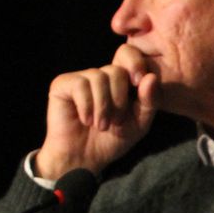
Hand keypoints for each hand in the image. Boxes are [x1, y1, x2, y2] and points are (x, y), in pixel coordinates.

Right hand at [37, 44, 158, 177]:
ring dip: (103, 107)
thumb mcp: (139, 123)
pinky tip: (86, 120)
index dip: (135, 63)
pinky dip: (87, 106)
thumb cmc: (113, 140)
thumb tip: (151, 77)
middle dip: (120, 100)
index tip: (138, 81)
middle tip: (115, 122)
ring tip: (101, 125)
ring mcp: (81, 78)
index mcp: (121, 81)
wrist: (85, 158)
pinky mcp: (63, 84)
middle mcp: (101, 75)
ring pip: (99, 78)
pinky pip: (80, 85)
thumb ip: (149, 101)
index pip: (128, 54)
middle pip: (116, 70)